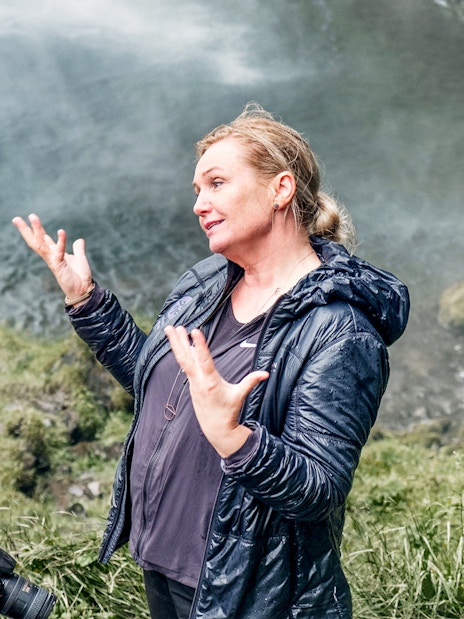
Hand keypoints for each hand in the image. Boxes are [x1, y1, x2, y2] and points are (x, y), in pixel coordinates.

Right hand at [12, 213, 92, 300]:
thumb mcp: (80, 259)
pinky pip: (59, 251)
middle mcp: (51, 256)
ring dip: (37, 230)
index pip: (43, 239)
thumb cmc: (80, 276)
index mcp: (55, 253)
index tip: (29, 218)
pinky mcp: (59, 266)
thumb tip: (79, 240)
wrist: (84, 290)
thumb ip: (78, 249)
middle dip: (26, 230)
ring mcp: (53, 261)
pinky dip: (61, 241)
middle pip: (36, 241)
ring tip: (32, 217)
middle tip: (16, 218)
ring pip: (41, 244)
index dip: (36, 229)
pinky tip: (61, 231)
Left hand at [164, 325, 268, 457]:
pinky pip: (186, 366)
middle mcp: (199, 381)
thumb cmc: (229, 411)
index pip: (204, 360)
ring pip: (183, 360)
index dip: (200, 345)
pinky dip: (183, 354)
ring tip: (171, 329)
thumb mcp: (240, 395)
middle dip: (178, 342)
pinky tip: (183, 345)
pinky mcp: (192, 384)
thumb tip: (266, 373)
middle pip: (186, 358)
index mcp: (211, 382)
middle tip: (170, 327)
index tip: (194, 330)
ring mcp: (193, 382)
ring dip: (177, 344)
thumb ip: (251, 381)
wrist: (216, 428)